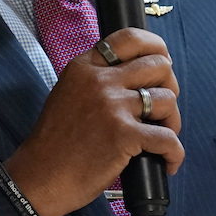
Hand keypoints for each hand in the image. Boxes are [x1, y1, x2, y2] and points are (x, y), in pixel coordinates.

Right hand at [4, 28, 183, 215]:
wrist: (41, 177)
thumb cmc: (56, 142)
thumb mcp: (68, 93)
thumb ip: (96, 79)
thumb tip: (136, 76)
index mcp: (84, 67)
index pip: (129, 39)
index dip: (155, 47)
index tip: (162, 62)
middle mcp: (100, 80)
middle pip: (157, 65)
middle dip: (169, 86)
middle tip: (163, 108)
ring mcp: (113, 106)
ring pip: (167, 99)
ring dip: (172, 121)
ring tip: (162, 139)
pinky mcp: (124, 135)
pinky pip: (168, 139)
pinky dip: (174, 154)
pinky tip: (168, 163)